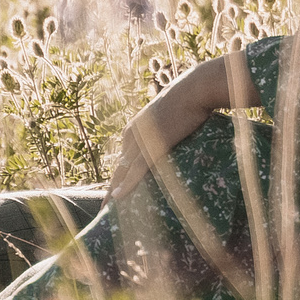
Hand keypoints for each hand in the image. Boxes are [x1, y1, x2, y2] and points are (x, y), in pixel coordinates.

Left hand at [105, 52, 255, 202]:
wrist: (196, 89)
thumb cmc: (188, 99)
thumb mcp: (170, 114)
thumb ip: (165, 127)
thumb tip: (174, 134)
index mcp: (135, 128)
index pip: (123, 159)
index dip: (119, 177)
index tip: (114, 193)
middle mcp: (133, 134)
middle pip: (119, 168)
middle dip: (111, 189)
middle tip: (103, 208)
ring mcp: (142, 140)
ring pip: (123, 171)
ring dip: (114, 192)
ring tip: (106, 210)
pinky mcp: (153, 145)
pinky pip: (137, 169)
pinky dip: (127, 184)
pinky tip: (119, 197)